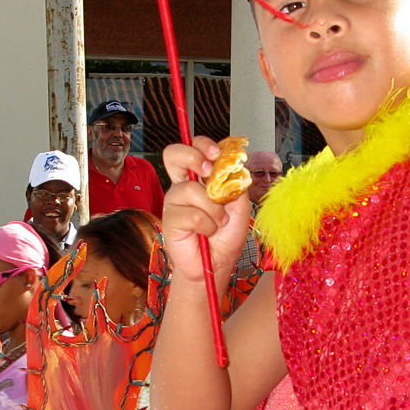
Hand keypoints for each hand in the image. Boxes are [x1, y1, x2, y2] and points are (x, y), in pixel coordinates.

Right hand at [160, 139, 253, 283]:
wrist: (216, 264)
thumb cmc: (225, 236)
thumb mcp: (239, 206)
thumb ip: (236, 185)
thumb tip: (233, 166)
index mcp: (199, 179)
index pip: (194, 149)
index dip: (203, 145)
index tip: (218, 155)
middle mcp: (183, 186)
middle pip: (173, 154)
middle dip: (192, 156)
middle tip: (208, 170)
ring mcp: (174, 202)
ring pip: (191, 190)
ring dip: (213, 209)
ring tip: (218, 224)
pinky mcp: (170, 220)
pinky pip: (191, 214)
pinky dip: (207, 225)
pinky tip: (206, 233)